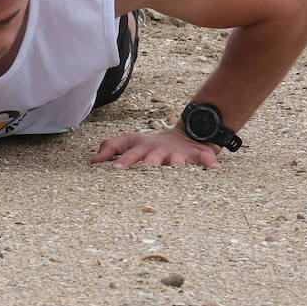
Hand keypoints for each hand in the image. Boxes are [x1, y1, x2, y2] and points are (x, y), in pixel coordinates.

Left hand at [91, 127, 221, 169]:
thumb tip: (92, 160)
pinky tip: (213, 167)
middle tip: (148, 168)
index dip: (124, 161)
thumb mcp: (130, 142)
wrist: (183, 136)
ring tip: (178, 169)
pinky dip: (209, 161)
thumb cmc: (150, 145)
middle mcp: (160, 150)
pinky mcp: (196, 155)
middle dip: (151, 163)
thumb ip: (111, 148)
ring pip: (179, 160)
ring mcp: (178, 153)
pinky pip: (204, 158)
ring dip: (178, 164)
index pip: (130, 153)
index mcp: (143, 148)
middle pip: (155, 158)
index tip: (115, 169)